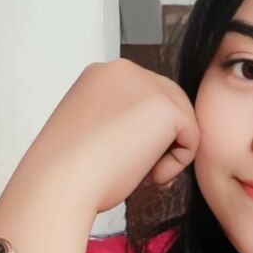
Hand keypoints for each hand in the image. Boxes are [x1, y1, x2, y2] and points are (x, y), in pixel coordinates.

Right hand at [20, 58, 199, 215]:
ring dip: (169, 153)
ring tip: (146, 176)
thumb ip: (122, 121)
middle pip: (170, 104)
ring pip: (182, 120)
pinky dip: (178, 163)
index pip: (145, 98)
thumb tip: (155, 134)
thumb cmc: (70, 170)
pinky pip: (192, 137)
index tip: (127, 160)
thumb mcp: (94, 132)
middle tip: (145, 173)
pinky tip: (152, 176)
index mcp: (101, 75)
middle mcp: (124, 70)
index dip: (146, 134)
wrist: (60, 181)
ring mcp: (146, 84)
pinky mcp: (166, 106)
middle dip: (163, 141)